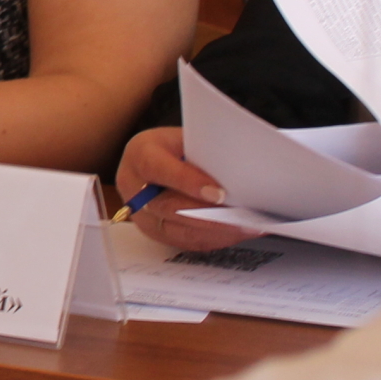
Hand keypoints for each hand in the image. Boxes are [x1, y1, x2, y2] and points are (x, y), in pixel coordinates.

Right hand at [113, 126, 251, 251]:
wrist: (156, 160)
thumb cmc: (177, 147)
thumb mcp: (186, 138)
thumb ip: (203, 154)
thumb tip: (236, 172)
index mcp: (139, 154)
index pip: (159, 169)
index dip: (188, 182)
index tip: (218, 193)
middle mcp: (133, 187)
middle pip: (168, 207)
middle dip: (208, 215)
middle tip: (242, 219)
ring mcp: (140, 214)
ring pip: (177, 230)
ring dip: (215, 232)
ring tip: (247, 228)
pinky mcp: (154, 232)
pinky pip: (184, 241)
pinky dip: (213, 238)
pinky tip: (236, 233)